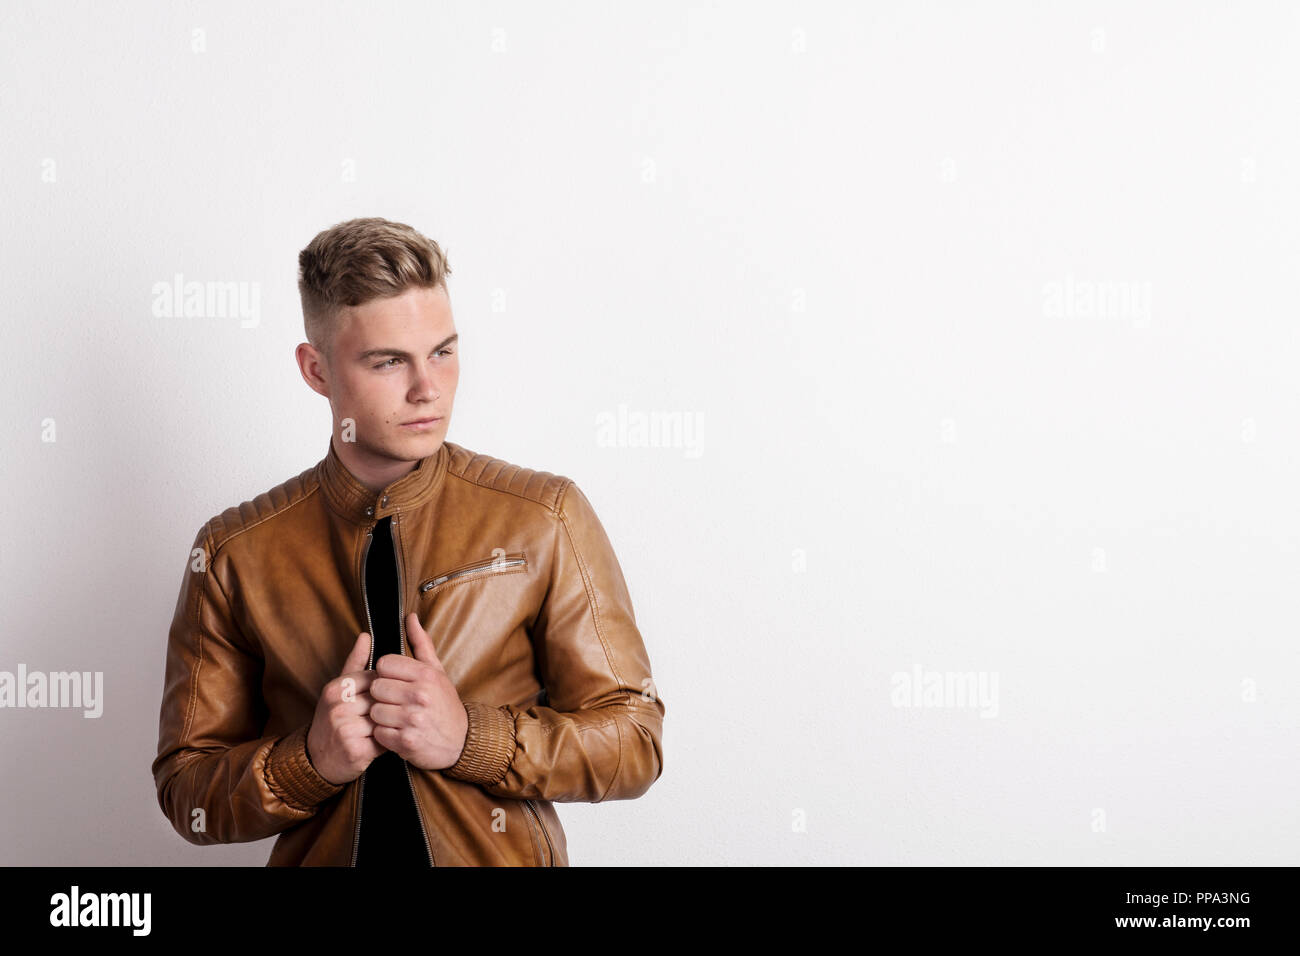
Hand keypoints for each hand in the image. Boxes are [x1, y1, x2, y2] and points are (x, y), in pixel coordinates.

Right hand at [306, 631, 384, 784]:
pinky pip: (384, 740)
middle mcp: (338, 707)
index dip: (383, 691)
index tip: (380, 699)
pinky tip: (379, 743)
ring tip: (380, 729)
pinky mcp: (355, 751)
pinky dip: (387, 742)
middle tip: (384, 716)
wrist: (317, 759)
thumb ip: (355, 662)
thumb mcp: (339, 689)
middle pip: (381, 700)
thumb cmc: (333, 720)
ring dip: (388, 725)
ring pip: (384, 719)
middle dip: (387, 708)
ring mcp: (345, 729)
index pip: (376, 679)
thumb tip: (366, 635)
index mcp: (336, 688)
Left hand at [369, 612, 468, 770]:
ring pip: (374, 711)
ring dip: (382, 716)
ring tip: (396, 717)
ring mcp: (413, 719)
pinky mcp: (406, 741)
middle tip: (395, 701)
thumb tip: (410, 617)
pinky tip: (398, 731)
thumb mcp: (437, 672)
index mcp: (426, 675)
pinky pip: (379, 733)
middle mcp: (420, 695)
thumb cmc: (445, 704)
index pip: (384, 664)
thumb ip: (421, 644)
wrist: (461, 741)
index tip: (396, 682)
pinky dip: (385, 734)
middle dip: (382, 695)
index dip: (386, 673)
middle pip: (376, 687)